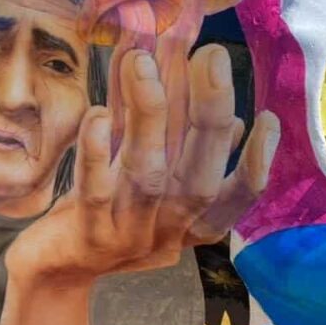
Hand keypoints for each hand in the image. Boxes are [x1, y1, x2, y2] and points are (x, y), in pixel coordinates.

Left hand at [5, 44, 278, 286]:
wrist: (56, 268)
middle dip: (209, 115)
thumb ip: (183, 140)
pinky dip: (97, 153)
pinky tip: (98, 114)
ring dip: (149, 116)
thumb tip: (234, 117)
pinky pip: (95, 193)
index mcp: (194, 220)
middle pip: (200, 179)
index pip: (237, 196)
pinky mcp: (88, 236)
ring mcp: (130, 237)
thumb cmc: (112, 210)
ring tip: (142, 62)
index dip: (257, 161)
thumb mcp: (153, 173)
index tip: (269, 116)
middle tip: (212, 55)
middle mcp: (170, 230)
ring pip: (148, 177)